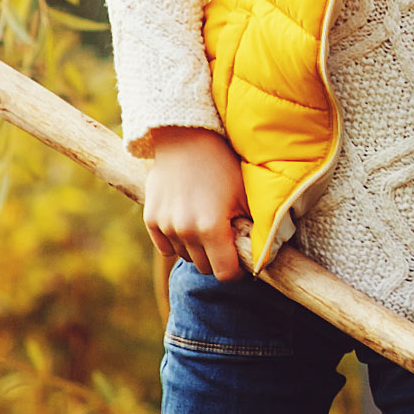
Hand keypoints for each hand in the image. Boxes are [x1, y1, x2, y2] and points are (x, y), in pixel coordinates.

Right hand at [140, 127, 249, 279]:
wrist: (186, 140)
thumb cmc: (223, 167)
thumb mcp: (246, 197)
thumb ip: (255, 231)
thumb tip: (262, 260)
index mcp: (211, 228)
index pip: (225, 273)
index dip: (236, 270)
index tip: (240, 258)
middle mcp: (185, 230)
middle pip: (205, 267)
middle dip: (217, 257)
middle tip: (225, 235)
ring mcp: (165, 225)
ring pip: (186, 257)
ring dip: (197, 249)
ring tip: (206, 222)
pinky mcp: (150, 220)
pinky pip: (166, 248)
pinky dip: (178, 241)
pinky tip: (188, 222)